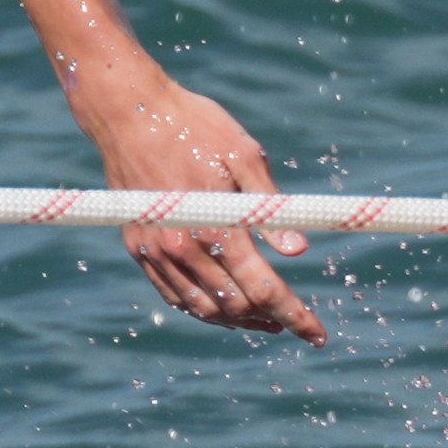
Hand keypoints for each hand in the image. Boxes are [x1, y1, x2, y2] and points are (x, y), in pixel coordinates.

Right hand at [78, 77, 326, 338]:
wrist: (130, 113)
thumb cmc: (194, 126)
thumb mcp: (244, 156)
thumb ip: (270, 209)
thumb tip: (299, 251)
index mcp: (215, 227)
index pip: (264, 289)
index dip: (296, 315)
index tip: (318, 334)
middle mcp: (181, 248)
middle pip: (235, 306)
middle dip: (270, 319)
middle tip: (294, 320)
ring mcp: (156, 252)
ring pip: (203, 309)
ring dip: (238, 320)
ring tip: (264, 320)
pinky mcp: (138, 249)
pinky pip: (173, 295)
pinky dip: (202, 309)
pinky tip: (222, 305)